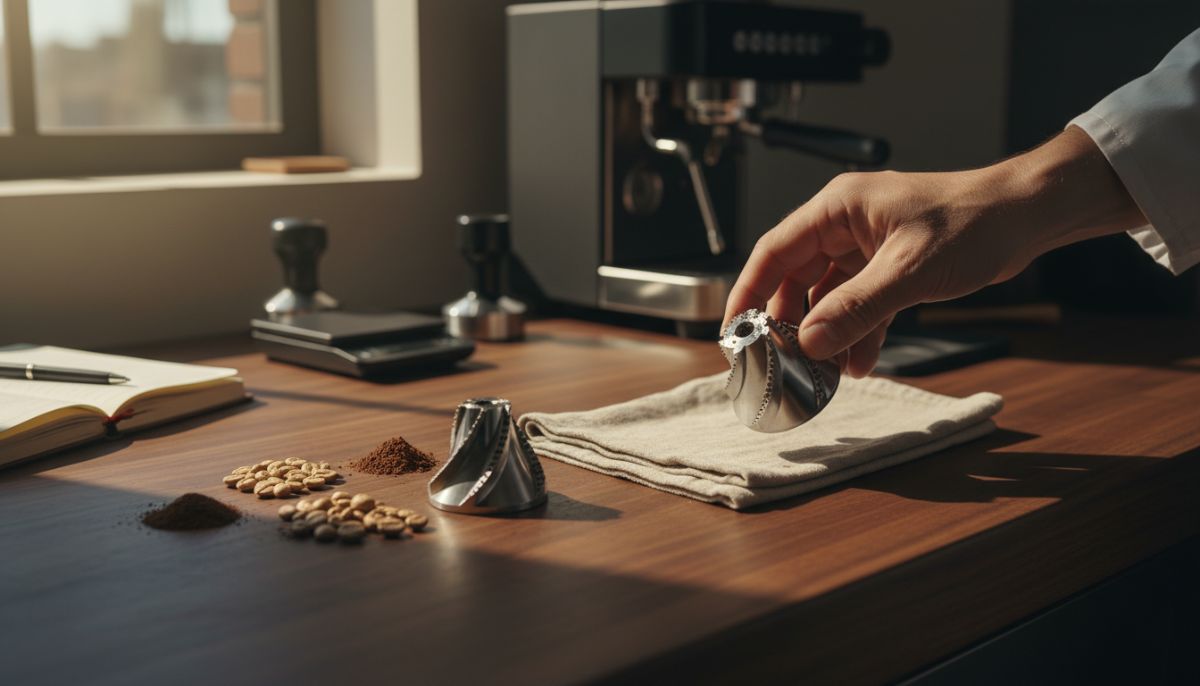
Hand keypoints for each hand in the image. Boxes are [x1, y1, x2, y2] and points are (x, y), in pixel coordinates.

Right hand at [723, 126, 1145, 376]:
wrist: (1027, 216)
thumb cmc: (974, 222)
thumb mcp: (909, 271)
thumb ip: (856, 308)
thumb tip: (810, 342)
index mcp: (838, 208)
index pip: (774, 251)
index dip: (748, 291)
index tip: (734, 330)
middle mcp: (845, 224)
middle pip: (795, 277)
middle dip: (789, 322)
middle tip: (780, 360)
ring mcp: (866, 246)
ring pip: (827, 295)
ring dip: (826, 333)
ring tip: (823, 371)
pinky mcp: (888, 266)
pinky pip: (859, 303)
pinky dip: (856, 331)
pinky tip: (858, 362)